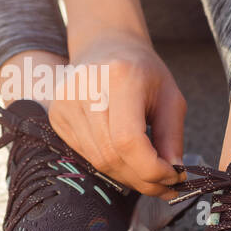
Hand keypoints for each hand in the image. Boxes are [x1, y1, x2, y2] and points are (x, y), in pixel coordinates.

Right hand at [49, 30, 185, 196]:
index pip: (128, 140)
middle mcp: (84, 89)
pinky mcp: (56, 116)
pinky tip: (126, 159)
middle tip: (165, 184)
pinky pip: (86, 155)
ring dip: (128, 176)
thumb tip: (174, 175)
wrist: (106, 46)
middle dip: (142, 178)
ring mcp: (65, 103)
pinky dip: (110, 165)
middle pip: (112, 155)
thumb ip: (172, 138)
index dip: (151, 168)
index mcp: (118, 77)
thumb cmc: (142, 70)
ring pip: (98, 161)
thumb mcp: (170, 97)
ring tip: (148, 173)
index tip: (172, 176)